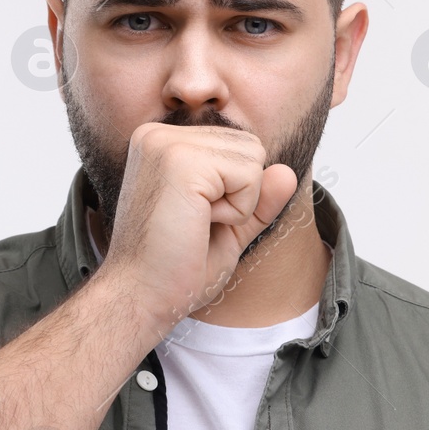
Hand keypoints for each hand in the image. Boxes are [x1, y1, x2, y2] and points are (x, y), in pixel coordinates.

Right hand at [96, 121, 297, 328]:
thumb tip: (288, 172)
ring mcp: (167, 143)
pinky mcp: (181, 161)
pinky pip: (249, 175)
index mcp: (162, 143)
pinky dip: (237, 210)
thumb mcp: (228, 228)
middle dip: (239, 193)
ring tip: (194, 223)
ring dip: (237, 203)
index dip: (233, 192)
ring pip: (253, 158)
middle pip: (250, 146)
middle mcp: (160, 134)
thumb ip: (257, 199)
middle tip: (194, 224)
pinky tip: (197, 224)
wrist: (140, 296)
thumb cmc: (173, 268)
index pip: (237, 146)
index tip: (192, 219)